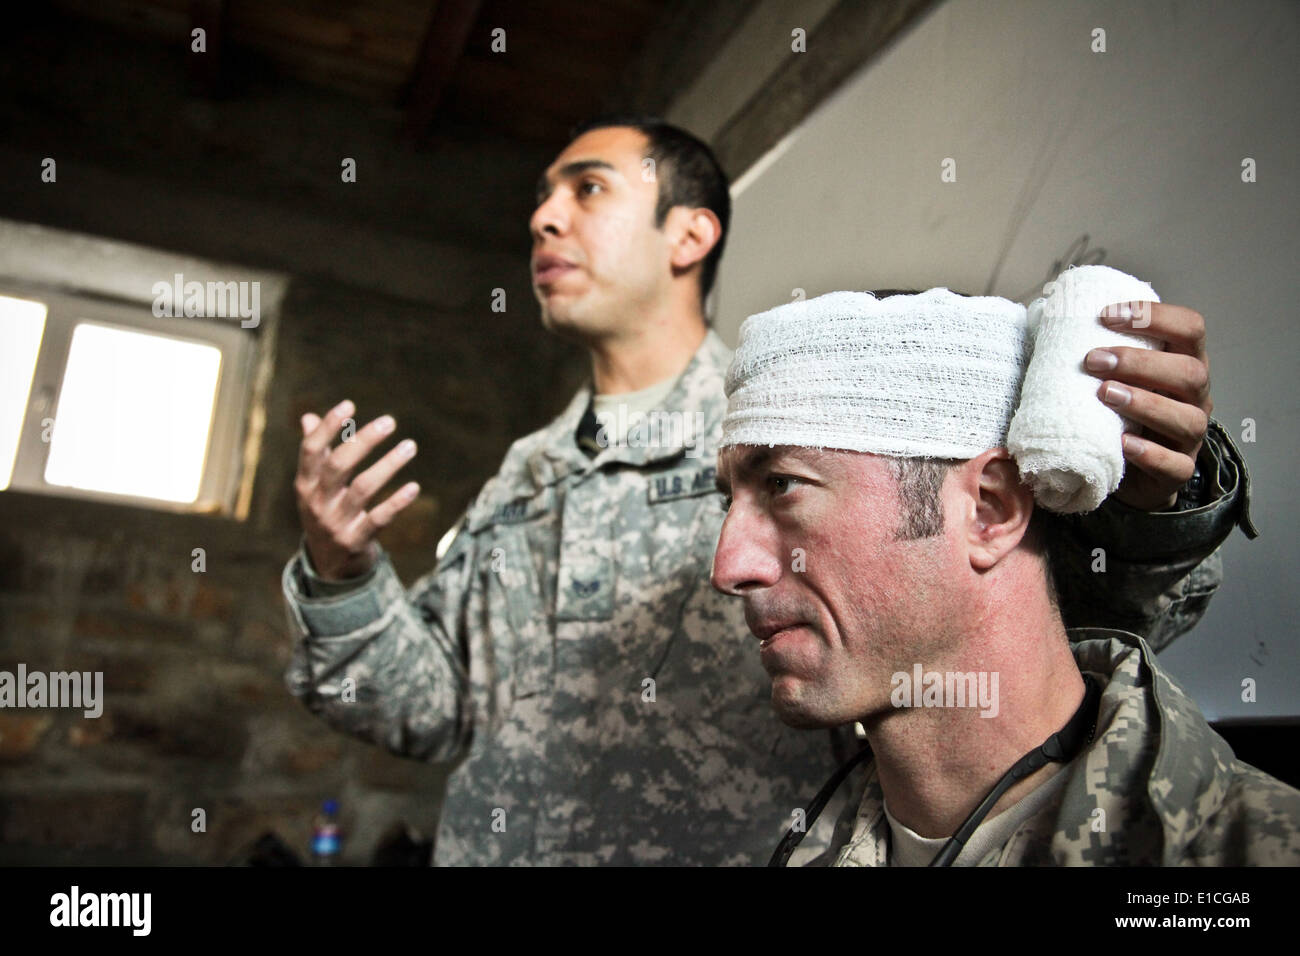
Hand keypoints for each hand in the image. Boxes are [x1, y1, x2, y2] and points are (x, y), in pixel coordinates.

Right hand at [294, 399, 419, 579]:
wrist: (330, 567)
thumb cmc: (326, 513)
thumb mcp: (314, 488)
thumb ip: (314, 454)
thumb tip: (307, 417)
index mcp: (305, 485)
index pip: (311, 450)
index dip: (328, 426)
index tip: (349, 404)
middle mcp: (317, 503)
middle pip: (338, 465)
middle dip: (364, 441)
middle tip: (390, 421)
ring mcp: (335, 523)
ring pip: (363, 488)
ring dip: (389, 464)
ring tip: (410, 445)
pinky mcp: (356, 541)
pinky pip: (379, 519)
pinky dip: (397, 502)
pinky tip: (414, 487)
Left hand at [1084, 302, 1210, 510]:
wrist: (1127, 468)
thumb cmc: (1117, 411)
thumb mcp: (1114, 375)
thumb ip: (1100, 350)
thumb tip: (1046, 314)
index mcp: (1184, 363)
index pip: (1190, 328)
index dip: (1154, 317)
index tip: (1105, 315)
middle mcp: (1196, 397)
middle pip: (1191, 373)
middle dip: (1140, 363)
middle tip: (1094, 360)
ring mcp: (1191, 437)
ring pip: (1187, 419)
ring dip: (1144, 403)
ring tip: (1105, 395)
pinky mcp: (1179, 470)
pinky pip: (1175, 465)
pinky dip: (1149, 454)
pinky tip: (1123, 444)